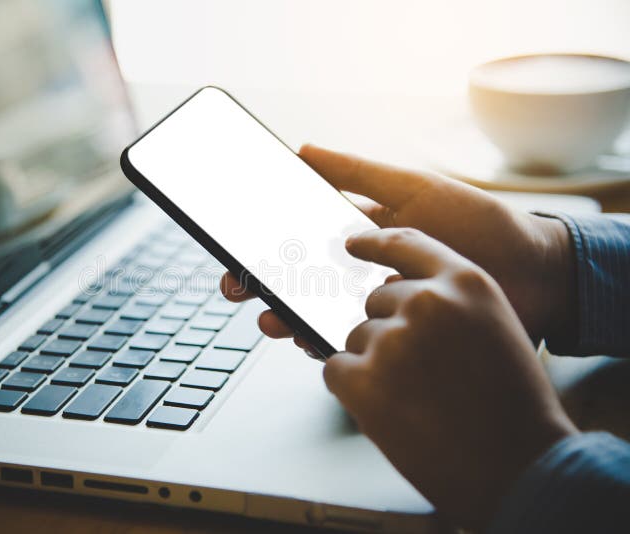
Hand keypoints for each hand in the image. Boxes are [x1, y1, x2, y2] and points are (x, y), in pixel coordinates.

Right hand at [221, 144, 575, 346]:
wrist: (536, 274)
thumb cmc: (480, 223)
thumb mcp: (415, 189)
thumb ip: (359, 172)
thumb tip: (301, 149)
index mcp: (362, 235)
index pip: (302, 237)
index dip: (266, 242)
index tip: (236, 244)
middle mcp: (362, 273)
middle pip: (299, 279)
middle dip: (263, 283)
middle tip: (236, 285)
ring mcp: (376, 308)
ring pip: (317, 314)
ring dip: (287, 316)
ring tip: (270, 317)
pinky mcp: (394, 340)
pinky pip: (350, 344)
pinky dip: (325, 344)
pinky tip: (310, 340)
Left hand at [327, 227, 576, 527]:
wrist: (520, 465)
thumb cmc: (511, 403)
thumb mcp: (495, 327)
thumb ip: (451, 303)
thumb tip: (400, 296)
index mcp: (465, 282)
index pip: (405, 244)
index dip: (375, 243)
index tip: (352, 243)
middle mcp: (426, 301)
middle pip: (375, 302)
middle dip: (387, 332)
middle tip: (421, 372)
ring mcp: (393, 339)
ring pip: (356, 338)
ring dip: (373, 366)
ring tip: (416, 399)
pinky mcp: (364, 378)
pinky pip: (334, 368)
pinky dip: (351, 390)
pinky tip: (390, 411)